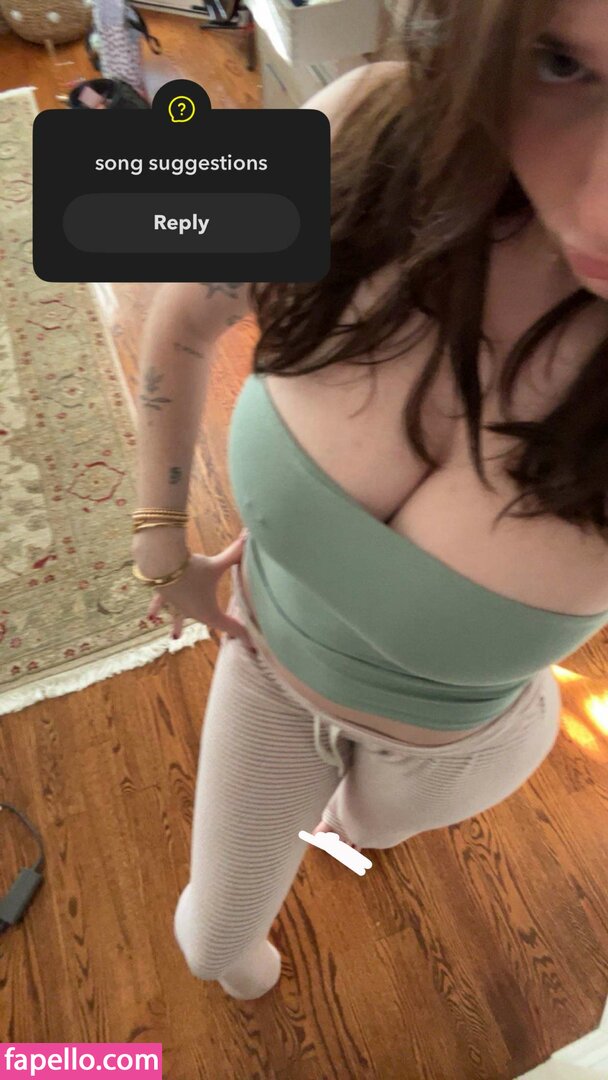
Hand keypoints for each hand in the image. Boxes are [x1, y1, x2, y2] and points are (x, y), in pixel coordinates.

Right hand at [145, 531, 256, 652]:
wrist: (162, 566)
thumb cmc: (192, 569)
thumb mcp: (216, 564)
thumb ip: (234, 555)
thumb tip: (250, 539)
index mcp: (208, 611)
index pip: (229, 626)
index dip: (241, 633)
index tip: (252, 642)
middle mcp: (191, 613)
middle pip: (207, 622)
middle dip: (218, 627)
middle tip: (226, 636)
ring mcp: (175, 606)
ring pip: (178, 618)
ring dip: (177, 625)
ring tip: (175, 636)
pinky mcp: (162, 596)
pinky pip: (160, 606)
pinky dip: (156, 610)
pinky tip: (150, 616)